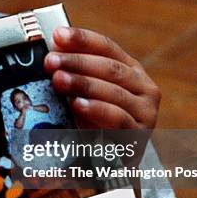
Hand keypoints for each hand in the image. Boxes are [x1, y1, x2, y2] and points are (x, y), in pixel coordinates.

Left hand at [44, 27, 160, 129]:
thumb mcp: (83, 93)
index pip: (106, 47)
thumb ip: (72, 71)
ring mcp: (145, 111)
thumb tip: (51, 48)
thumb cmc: (94, 123)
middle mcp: (143, 86)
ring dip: (83, 83)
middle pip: (109, 67)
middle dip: (77, 62)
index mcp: (129, 69)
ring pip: (114, 91)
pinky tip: (77, 104)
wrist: (112, 163)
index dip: (82, 38)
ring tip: (58, 79)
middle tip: (51, 61)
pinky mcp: (140, 135)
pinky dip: (97, 109)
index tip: (58, 34)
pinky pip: (118, 118)